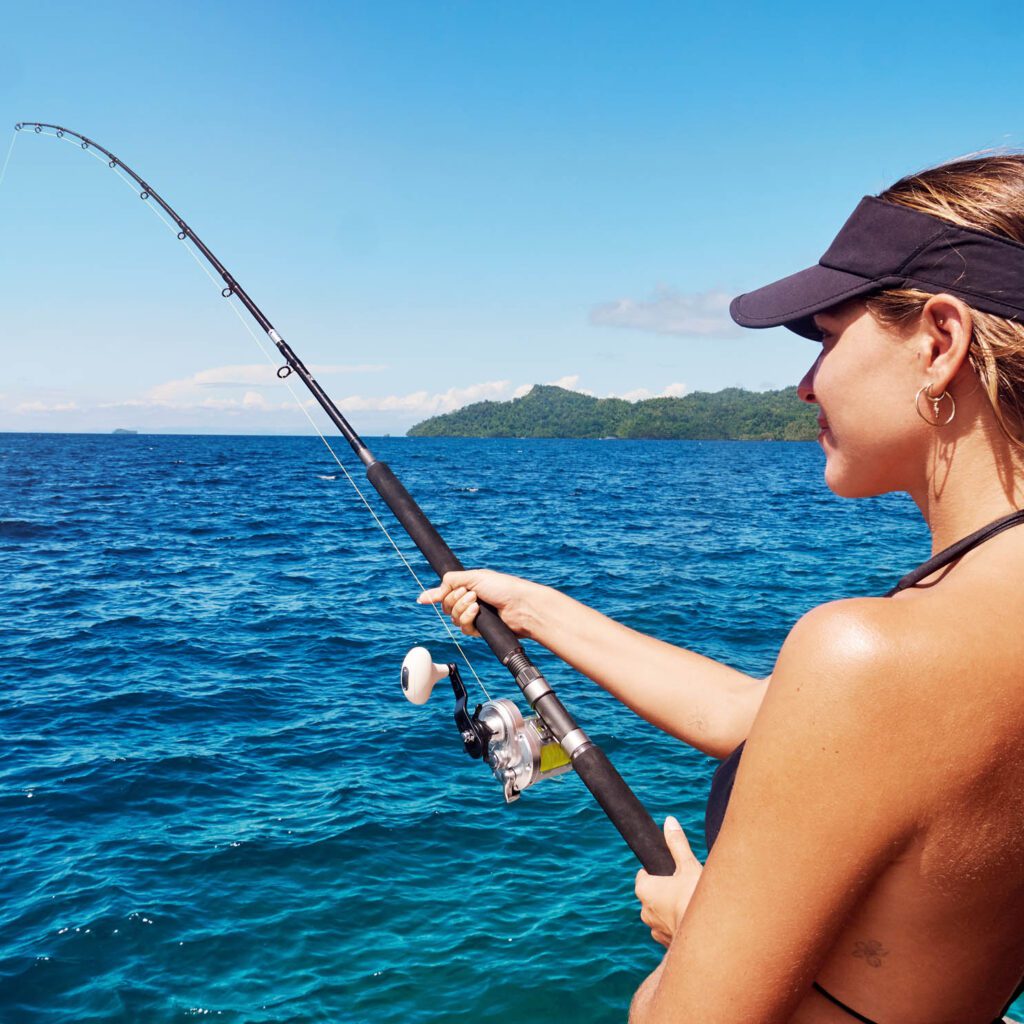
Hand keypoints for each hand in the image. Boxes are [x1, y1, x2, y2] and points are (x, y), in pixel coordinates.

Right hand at [417, 569, 537, 637]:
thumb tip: (425, 595)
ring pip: (453, 617)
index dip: (435, 595)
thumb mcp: (473, 577)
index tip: (422, 599)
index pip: (445, 592)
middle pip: (446, 605)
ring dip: (462, 608)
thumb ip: (449, 582)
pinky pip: (463, 627)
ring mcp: (474, 616)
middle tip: (471, 593)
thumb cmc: (502, 587)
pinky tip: (477, 612)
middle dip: (454, 599)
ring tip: (477, 602)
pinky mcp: (479, 629)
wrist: (520, 605)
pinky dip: (468, 618)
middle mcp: (469, 601)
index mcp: (468, 586)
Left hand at [635, 816, 702, 947]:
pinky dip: (679, 926)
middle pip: (653, 895)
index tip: (671, 872)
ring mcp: (655, 929)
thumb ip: (677, 844)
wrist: (706, 940)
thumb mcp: (688, 866)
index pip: (644, 876)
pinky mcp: (666, 944)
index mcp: (644, 889)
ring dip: (672, 910)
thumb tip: (669, 821)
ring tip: (692, 906)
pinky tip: (693, 922)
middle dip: (666, 891)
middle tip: (686, 887)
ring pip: (661, 914)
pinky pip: (670, 930)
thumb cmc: (694, 899)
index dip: (657, 872)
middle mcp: (644, 911)